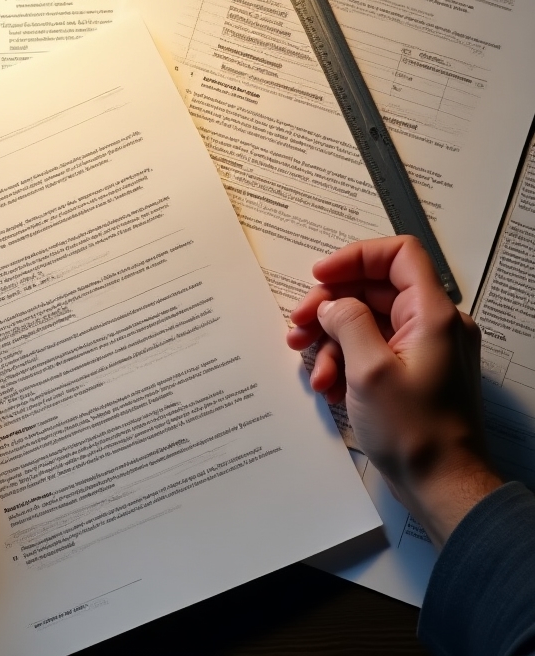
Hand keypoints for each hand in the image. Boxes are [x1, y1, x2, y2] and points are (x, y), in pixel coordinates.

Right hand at [286, 236, 501, 546]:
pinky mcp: (412, 372)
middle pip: (374, 289)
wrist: (443, 487)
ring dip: (331, 339)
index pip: (398, 255)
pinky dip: (345, 361)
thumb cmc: (417, 434)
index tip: (321, 276)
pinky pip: (372, 348)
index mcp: (432, 314)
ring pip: (367, 321)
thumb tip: (332, 303)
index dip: (355, 257)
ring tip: (310, 365)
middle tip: (299, 325)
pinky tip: (328, 385)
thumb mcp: (370, 370)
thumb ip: (348, 322)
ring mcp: (423, 349)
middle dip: (330, 306)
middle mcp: (433, 325)